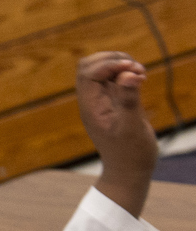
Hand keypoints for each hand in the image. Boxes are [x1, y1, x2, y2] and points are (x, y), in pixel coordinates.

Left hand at [77, 51, 156, 217]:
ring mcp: (102, 100)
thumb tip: (127, 75)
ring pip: (101, 70)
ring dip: (120, 65)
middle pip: (90, 66)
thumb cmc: (131, 153)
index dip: (109, 64)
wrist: (130, 170)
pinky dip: (126, 73)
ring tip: (141, 73)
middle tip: (137, 69)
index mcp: (90, 106)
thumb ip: (130, 100)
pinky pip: (113, 79)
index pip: (89, 73)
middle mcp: (92, 101)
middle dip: (112, 60)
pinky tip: (141, 79)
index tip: (132, 69)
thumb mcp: (132, 127)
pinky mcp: (113, 102)